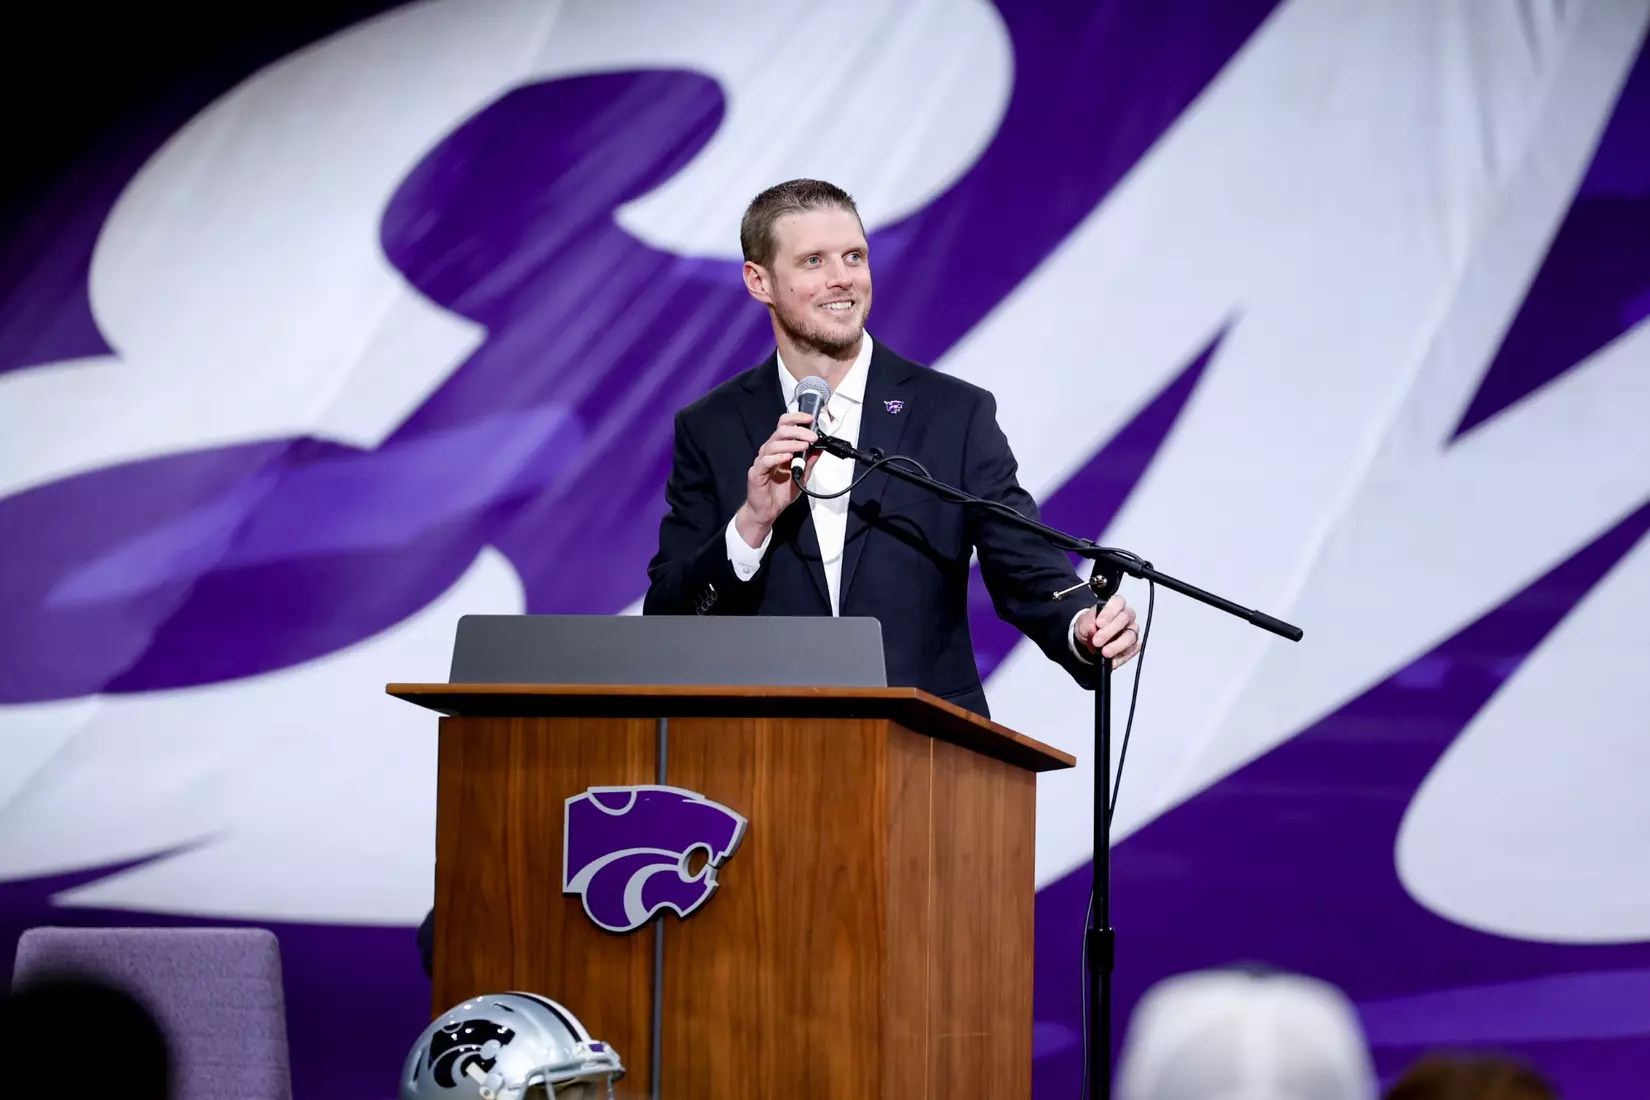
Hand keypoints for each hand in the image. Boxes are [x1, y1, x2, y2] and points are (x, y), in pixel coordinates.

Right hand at [734, 411, 818, 546]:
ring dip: (791, 443)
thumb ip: (809, 461)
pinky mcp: (756, 472)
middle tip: (812, 437)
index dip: (797, 419)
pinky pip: (765, 461)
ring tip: (804, 446)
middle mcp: (769, 451)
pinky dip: (777, 457)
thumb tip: (820, 448)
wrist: (768, 510)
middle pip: (781, 431)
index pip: (785, 425)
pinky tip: (788, 458)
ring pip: (774, 444)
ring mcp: (762, 461)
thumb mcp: (802, 475)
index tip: (811, 420)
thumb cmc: (780, 492)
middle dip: (799, 431)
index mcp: (779, 448)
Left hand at [1077, 593, 1140, 668]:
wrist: (1089, 639)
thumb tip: (1093, 629)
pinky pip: (1132, 650)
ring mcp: (1132, 630)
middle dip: (1109, 631)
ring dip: (1116, 646)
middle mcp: (1127, 616)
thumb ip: (1088, 625)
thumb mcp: (1084, 623)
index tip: (1099, 623)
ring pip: (1131, 636)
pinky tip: (1112, 660)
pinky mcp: (1134, 645)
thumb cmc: (1090, 626)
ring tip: (1104, 652)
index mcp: (1115, 605)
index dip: (1109, 612)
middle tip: (1097, 641)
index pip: (1118, 602)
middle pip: (1125, 618)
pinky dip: (1121, 657)